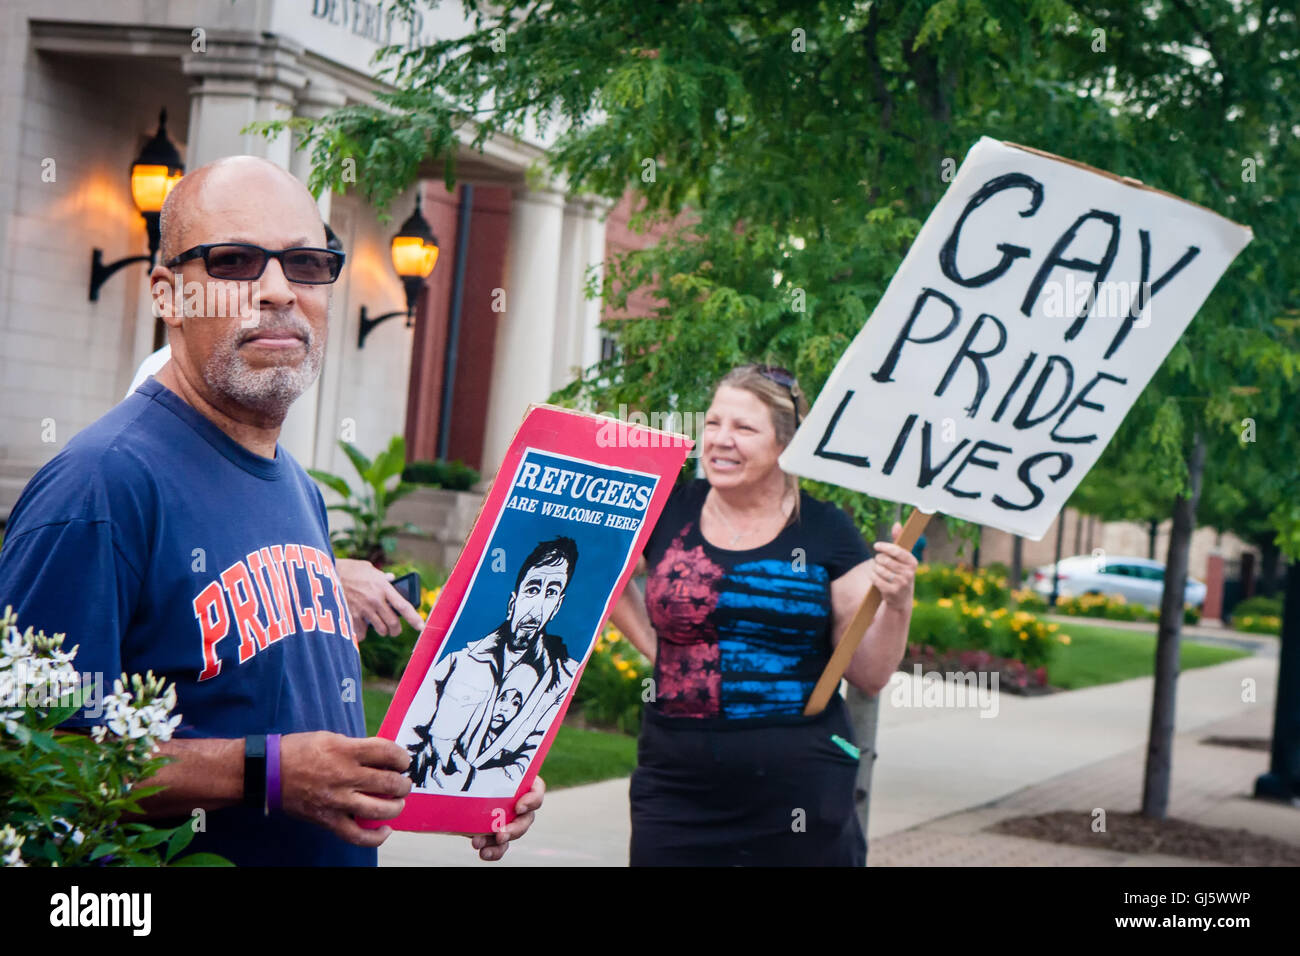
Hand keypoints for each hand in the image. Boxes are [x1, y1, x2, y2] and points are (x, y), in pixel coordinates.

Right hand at [280, 732, 411, 846]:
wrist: (268, 772)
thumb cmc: (300, 751)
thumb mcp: (332, 737)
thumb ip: (358, 747)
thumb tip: (384, 756)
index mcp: (346, 750)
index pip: (388, 753)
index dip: (402, 758)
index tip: (403, 761)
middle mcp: (345, 775)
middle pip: (389, 782)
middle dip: (403, 784)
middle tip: (403, 783)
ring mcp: (337, 800)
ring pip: (380, 810)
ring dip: (396, 807)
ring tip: (398, 802)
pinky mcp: (328, 820)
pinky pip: (357, 835)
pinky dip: (376, 836)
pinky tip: (385, 829)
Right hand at [336, 558, 424, 639]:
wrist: (325, 574)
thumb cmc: (348, 569)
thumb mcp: (368, 568)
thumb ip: (381, 576)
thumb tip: (391, 578)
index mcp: (383, 587)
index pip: (404, 606)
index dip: (414, 618)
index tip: (421, 627)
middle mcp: (375, 600)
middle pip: (393, 623)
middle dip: (396, 629)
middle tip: (395, 630)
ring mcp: (363, 609)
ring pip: (380, 629)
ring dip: (382, 631)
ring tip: (381, 628)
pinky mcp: (350, 616)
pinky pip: (362, 633)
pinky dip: (363, 634)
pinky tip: (362, 628)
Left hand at [468, 775, 545, 861]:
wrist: (462, 792)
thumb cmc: (474, 774)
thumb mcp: (480, 772)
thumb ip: (482, 771)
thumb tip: (470, 768)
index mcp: (522, 783)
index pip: (536, 791)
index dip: (531, 801)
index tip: (518, 808)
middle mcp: (520, 803)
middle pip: (527, 818)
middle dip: (515, 829)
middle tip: (500, 834)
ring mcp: (510, 820)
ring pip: (514, 834)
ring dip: (501, 841)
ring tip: (480, 843)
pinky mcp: (498, 834)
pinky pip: (501, 846)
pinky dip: (493, 851)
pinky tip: (483, 852)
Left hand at [871, 522, 917, 611]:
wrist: (901, 600)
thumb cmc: (900, 574)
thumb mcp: (902, 560)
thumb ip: (898, 542)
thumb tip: (896, 524)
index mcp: (913, 562)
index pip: (896, 551)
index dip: (884, 547)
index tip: (876, 545)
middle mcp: (909, 573)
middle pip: (885, 560)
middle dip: (878, 559)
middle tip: (879, 561)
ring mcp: (901, 583)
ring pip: (879, 569)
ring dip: (875, 568)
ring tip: (878, 570)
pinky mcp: (892, 592)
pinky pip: (875, 579)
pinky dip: (872, 576)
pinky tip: (875, 577)